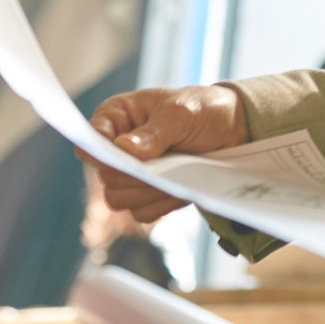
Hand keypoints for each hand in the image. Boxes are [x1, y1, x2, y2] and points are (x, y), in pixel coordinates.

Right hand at [89, 84, 247, 221]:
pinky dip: (160, 205)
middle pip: (105, 176)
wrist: (234, 131)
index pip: (90, 140)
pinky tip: (179, 190)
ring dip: (147, 193)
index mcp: (117, 117)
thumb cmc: (204, 110)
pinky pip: (141, 213)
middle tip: (162, 166)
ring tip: (174, 177)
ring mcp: (132, 174)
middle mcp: (118, 148)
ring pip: (118, 199)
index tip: (121, 159)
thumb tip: (123, 148)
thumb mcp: (182, 113)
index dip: (98, 153)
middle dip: (134, 176)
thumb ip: (154, 132)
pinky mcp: (148, 195)